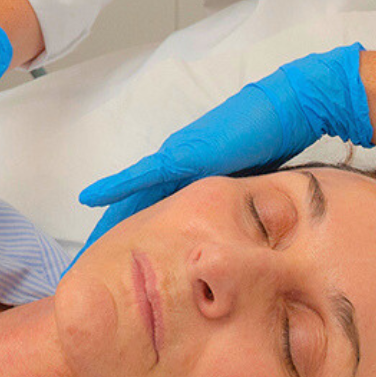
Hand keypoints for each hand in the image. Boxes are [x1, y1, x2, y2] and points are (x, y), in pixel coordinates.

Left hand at [77, 42, 371, 250]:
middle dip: (113, 237)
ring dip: (109, 223)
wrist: (289, 110)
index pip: (153, 213)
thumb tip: (228, 241)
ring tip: (86, 249)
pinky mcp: (182, 153)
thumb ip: (230, 210)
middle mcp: (177, 168)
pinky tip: (90, 197)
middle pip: (135, 208)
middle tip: (89, 263)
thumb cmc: (274, 145)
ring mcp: (176, 158)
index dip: (134, 238)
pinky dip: (116, 186)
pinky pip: (142, 174)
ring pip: (131, 196)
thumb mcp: (247, 191)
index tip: (116, 266)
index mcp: (190, 178)